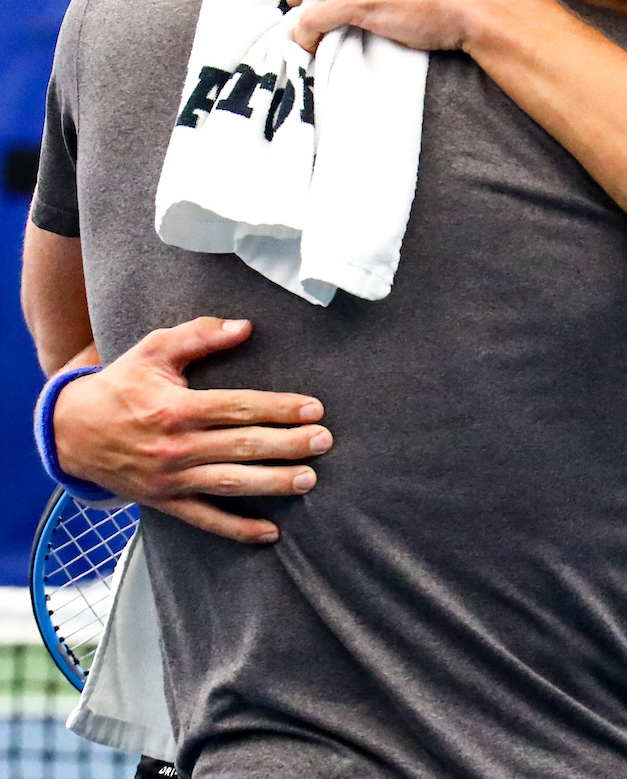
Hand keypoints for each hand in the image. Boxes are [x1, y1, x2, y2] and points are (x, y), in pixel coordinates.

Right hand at [53, 317, 331, 543]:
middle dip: (287, 444)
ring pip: (230, 484)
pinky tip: (270, 533)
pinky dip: (237, 529)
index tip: (313, 408)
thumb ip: (199, 336)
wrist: (69, 432)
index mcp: (175, 407)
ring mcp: (170, 480)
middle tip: (324, 442)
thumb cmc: (120, 385)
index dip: (278, 408)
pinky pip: (205, 521)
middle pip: (242, 446)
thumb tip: (244, 327)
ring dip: (273, 483)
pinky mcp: (164, 503)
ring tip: (309, 479)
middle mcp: (175, 447)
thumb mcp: (153, 349)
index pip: (237, 408)